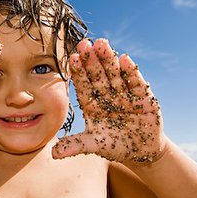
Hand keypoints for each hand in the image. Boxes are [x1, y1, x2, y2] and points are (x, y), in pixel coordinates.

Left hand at [52, 38, 164, 163]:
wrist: (142, 152)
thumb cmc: (115, 145)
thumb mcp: (94, 145)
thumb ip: (75, 146)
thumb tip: (52, 154)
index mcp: (93, 105)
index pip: (84, 86)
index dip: (78, 72)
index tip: (70, 58)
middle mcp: (107, 96)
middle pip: (98, 76)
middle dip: (91, 60)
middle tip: (84, 43)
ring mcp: (125, 95)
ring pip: (115, 75)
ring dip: (109, 60)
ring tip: (102, 44)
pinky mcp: (143, 98)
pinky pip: (136, 83)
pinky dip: (131, 72)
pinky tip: (125, 59)